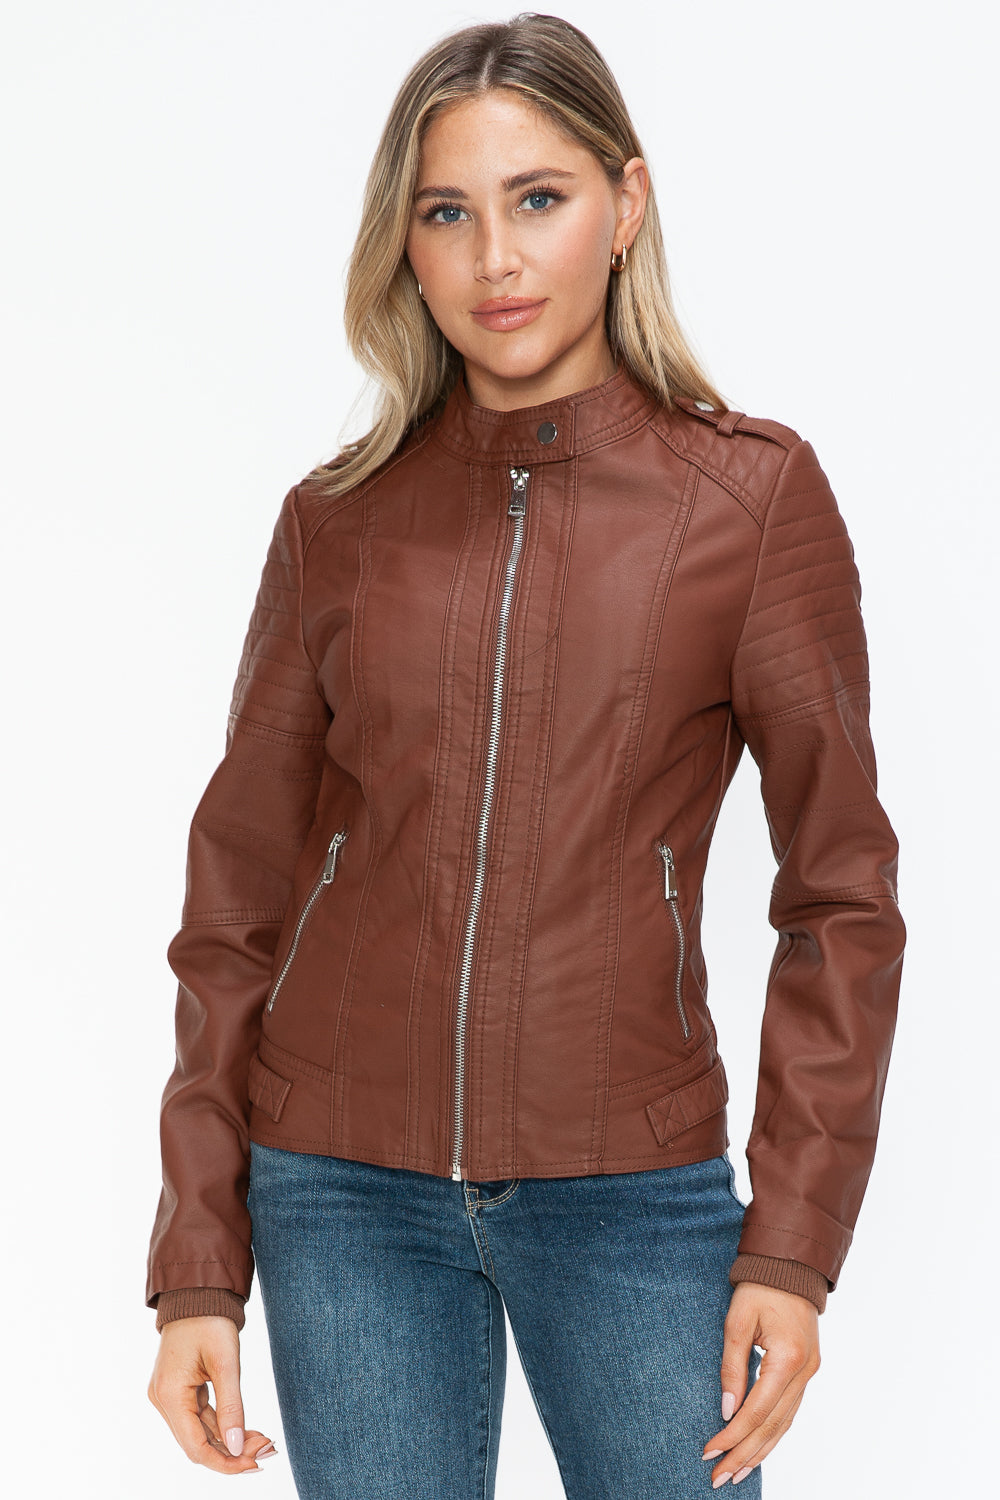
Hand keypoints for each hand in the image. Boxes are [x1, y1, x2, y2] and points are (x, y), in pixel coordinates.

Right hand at [148, 1315, 276, 1473]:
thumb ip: (231, 1407)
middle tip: (266, 1451)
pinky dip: (222, 1425)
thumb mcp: (226, 1363)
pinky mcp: (178, 1389)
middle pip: (197, 1444)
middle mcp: (163, 1400)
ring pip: (200, 1433)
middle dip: (232, 1452)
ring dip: (229, 1440)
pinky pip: (200, 1417)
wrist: (198, 1292)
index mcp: (170, 1395)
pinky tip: (246, 1429)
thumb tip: (238, 1447)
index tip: (254, 1463)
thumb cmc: (210, 1320)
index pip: (195, 1447)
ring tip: (262, 1441)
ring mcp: (169, 1395)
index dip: (225, 1462)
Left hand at [701, 1282, 820, 1486]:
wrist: (790, 1265)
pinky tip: (758, 1447)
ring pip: (785, 1424)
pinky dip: (773, 1433)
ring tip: (737, 1474)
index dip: (732, 1435)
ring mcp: (810, 1373)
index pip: (756, 1411)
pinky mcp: (808, 1371)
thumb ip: (732, 1366)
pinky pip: (790, 1411)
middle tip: (719, 1478)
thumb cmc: (760, 1287)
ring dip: (760, 1450)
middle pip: (772, 1426)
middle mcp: (804, 1372)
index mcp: (787, 1359)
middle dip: (744, 1454)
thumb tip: (727, 1410)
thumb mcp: (737, 1321)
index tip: (709, 1452)